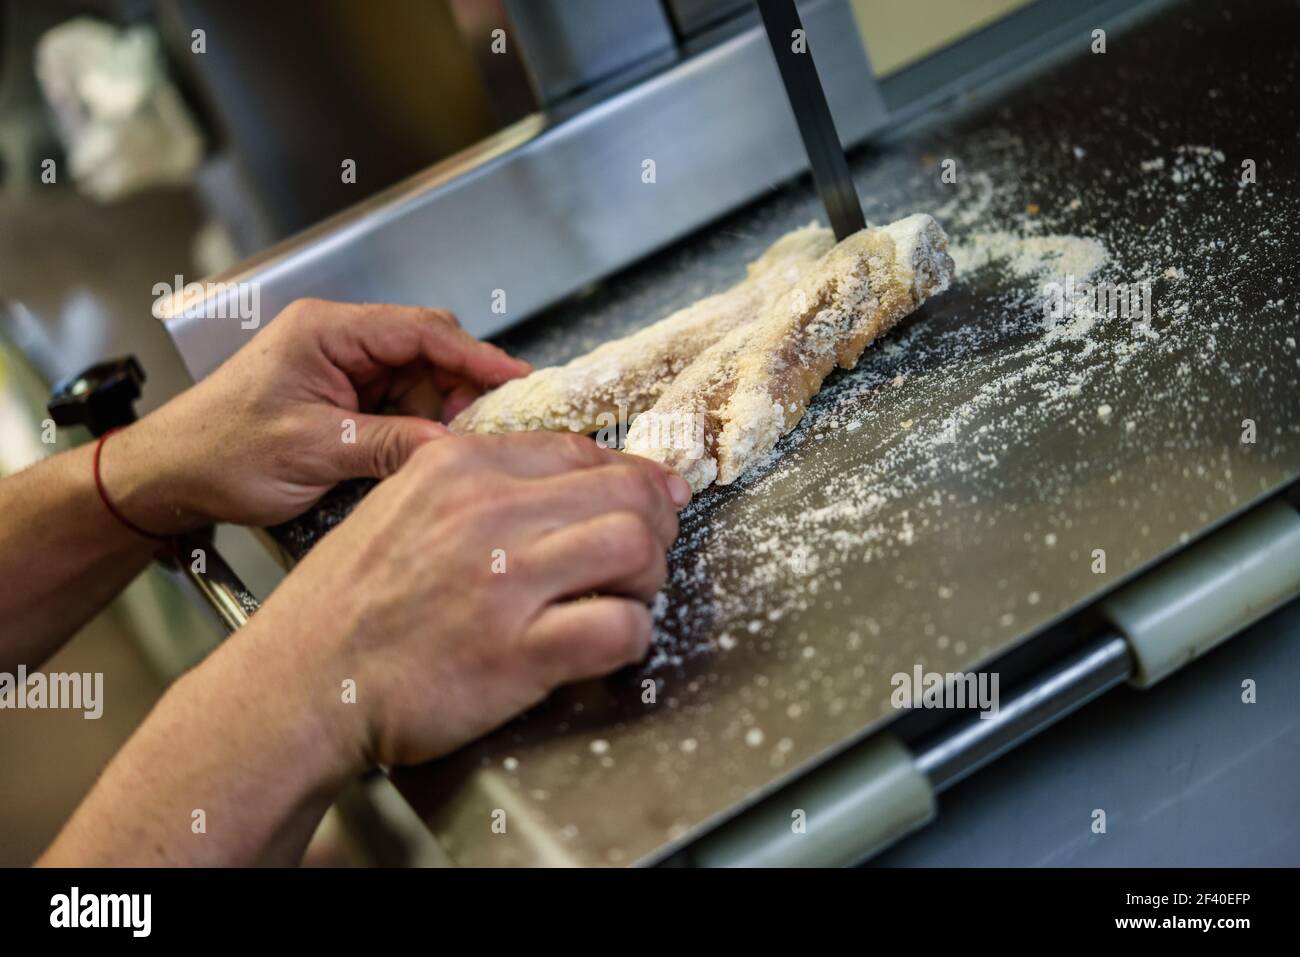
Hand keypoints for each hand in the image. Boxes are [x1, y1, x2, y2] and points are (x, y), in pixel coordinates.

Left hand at [101, 299, 530, 531]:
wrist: (169, 476)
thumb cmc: (218, 451)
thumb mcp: (313, 450)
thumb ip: (389, 443)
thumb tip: (452, 450)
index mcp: (326, 330)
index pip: (420, 331)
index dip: (475, 355)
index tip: (515, 377)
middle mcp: (338, 341)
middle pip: (427, 352)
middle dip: (464, 388)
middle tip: (496, 427)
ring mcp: (341, 369)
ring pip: (418, 381)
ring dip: (443, 413)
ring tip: (464, 448)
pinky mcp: (342, 398)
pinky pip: (399, 405)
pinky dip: (420, 427)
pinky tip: (432, 452)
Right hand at [240, 432, 690, 770]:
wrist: (301, 683)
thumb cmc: (349, 603)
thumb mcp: (402, 506)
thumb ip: (478, 485)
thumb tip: (571, 478)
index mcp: (459, 466)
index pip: (584, 449)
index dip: (632, 478)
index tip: (647, 501)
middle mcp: (486, 511)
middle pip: (627, 491)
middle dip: (654, 524)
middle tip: (646, 555)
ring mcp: (504, 581)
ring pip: (636, 547)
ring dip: (649, 576)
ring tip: (627, 596)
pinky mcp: (518, 652)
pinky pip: (621, 627)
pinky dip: (633, 635)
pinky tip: (610, 641)